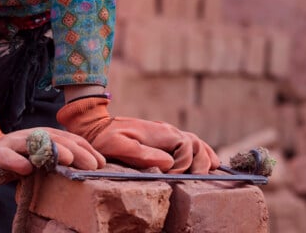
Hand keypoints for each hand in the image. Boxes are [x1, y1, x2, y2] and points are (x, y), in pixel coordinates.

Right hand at [0, 113, 105, 187]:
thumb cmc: (19, 157)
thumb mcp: (41, 157)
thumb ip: (58, 159)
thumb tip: (89, 166)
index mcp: (43, 135)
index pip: (67, 138)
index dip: (85, 148)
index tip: (101, 162)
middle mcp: (30, 135)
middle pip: (55, 139)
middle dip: (75, 151)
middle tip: (92, 165)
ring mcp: (13, 143)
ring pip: (33, 143)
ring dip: (50, 150)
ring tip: (67, 160)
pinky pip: (8, 157)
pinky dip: (17, 162)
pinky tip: (27, 169)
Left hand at [56, 97, 219, 173]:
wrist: (97, 127)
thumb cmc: (106, 138)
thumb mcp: (119, 145)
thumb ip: (143, 154)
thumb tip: (169, 162)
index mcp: (159, 132)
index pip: (186, 146)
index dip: (185, 162)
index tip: (172, 174)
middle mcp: (166, 131)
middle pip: (196, 144)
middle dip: (201, 161)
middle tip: (196, 177)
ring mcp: (166, 134)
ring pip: (195, 143)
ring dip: (204, 157)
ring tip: (209, 171)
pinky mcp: (163, 138)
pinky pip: (188, 143)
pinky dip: (201, 152)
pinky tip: (208, 162)